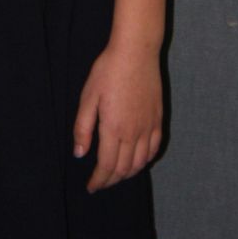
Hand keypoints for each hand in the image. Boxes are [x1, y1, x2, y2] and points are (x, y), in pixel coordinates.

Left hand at [73, 41, 162, 191]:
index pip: (107, 166)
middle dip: (111, 180)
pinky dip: (145, 161)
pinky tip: (138, 160)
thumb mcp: (88, 97)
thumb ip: (83, 128)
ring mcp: (148, 127)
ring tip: (116, 175)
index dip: (99, 180)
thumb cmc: (108, 71)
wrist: (136, 52)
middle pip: (124, 169)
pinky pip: (154, 148)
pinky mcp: (158, 119)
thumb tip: (80, 155)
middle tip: (101, 182)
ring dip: (128, 174)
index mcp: (114, 129)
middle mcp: (134, 133)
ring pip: (140, 162)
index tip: (91, 186)